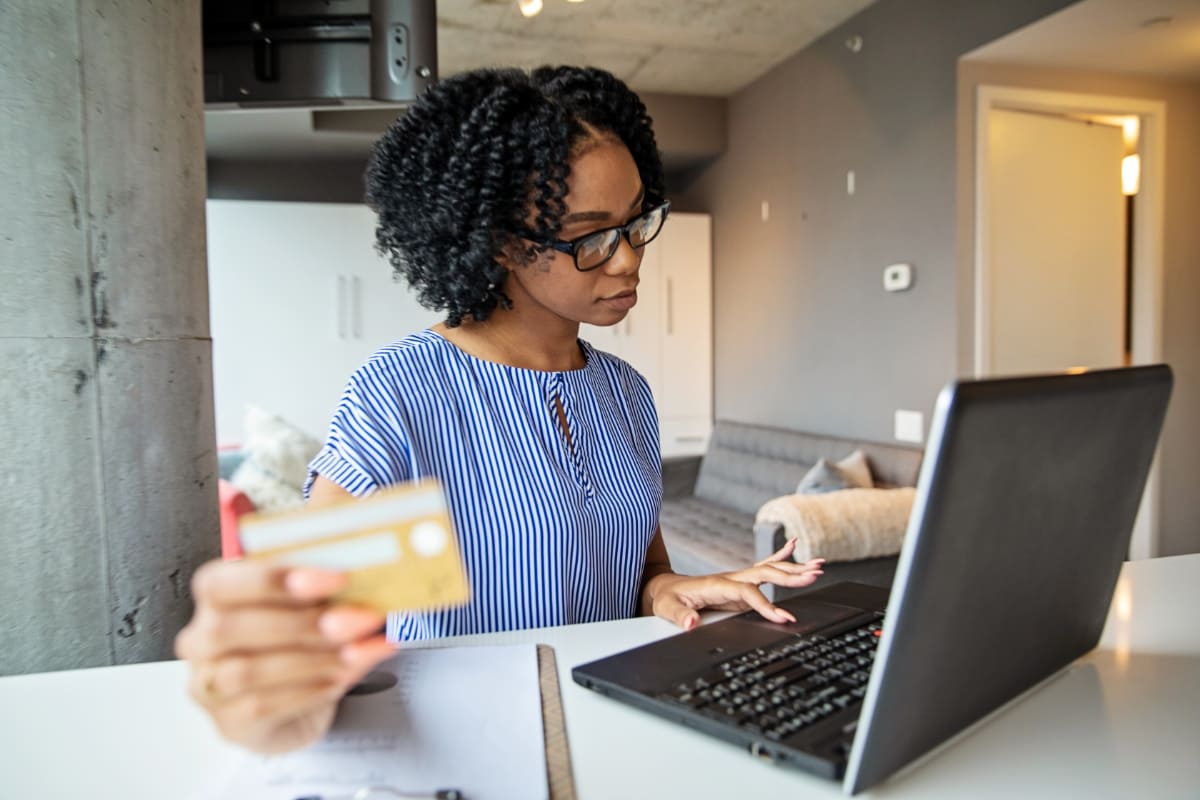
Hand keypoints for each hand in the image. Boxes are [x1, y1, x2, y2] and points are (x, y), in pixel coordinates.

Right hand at [174, 560, 395, 753]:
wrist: (296, 700)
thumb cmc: (300, 637)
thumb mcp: (311, 602)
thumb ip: (324, 588)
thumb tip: (369, 576)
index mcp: (215, 594)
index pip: (221, 582)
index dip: (273, 578)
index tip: (336, 578)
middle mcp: (201, 639)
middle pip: (233, 628)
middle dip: (304, 621)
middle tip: (359, 619)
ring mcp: (210, 684)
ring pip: (249, 670)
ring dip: (313, 658)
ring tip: (359, 651)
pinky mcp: (230, 722)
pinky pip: (265, 705)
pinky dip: (311, 688)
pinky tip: (343, 676)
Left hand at [646, 539, 823, 630]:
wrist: (662, 588)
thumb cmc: (666, 599)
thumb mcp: (667, 609)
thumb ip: (679, 617)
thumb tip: (690, 624)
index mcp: (717, 584)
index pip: (748, 592)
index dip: (766, 604)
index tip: (783, 617)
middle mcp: (731, 578)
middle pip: (766, 574)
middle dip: (790, 575)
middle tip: (814, 575)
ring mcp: (737, 579)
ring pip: (770, 569)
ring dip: (794, 567)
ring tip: (818, 565)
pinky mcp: (740, 584)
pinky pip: (764, 568)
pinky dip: (780, 556)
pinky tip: (793, 544)